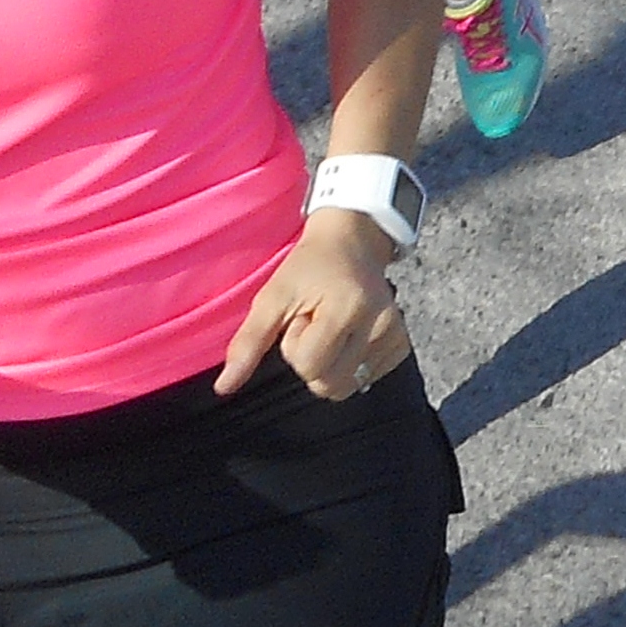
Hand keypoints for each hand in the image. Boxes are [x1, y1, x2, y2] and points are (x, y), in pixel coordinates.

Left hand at [216, 213, 411, 402]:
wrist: (353, 238)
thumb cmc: (308, 267)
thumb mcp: (272, 296)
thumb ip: (248, 343)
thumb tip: (224, 388)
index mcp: (347, 307)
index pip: (309, 366)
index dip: (295, 346)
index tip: (301, 316)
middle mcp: (379, 322)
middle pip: (329, 383)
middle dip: (313, 359)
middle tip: (315, 323)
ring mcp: (395, 334)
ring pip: (348, 385)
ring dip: (332, 364)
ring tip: (331, 329)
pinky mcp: (401, 343)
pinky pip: (367, 378)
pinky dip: (351, 364)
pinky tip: (349, 335)